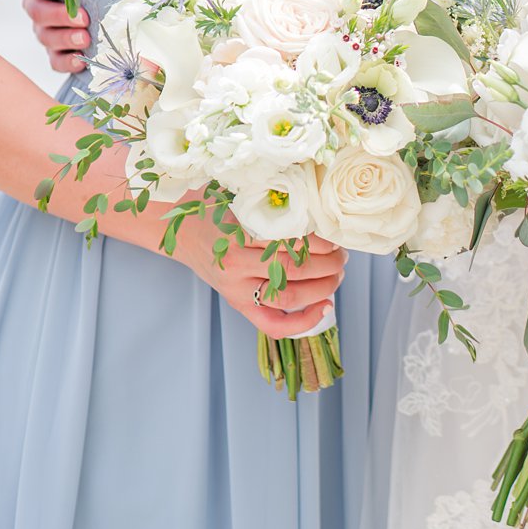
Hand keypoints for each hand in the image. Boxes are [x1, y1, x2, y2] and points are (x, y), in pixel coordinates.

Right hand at [19, 0, 89, 73]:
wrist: (105, 2)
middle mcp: (37, 4)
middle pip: (37, 11)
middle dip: (60, 15)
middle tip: (83, 17)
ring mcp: (44, 29)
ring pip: (45, 36)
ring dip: (65, 38)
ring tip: (85, 38)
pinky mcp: (56, 51)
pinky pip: (55, 60)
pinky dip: (67, 62)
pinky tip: (81, 61)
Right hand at [179, 219, 347, 337]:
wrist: (185, 233)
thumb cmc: (220, 214)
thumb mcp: (242, 203)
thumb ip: (274, 212)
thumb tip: (323, 216)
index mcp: (237, 233)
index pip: (289, 242)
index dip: (320, 243)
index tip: (334, 238)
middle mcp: (236, 263)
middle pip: (292, 270)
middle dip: (328, 264)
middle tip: (342, 256)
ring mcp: (237, 289)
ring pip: (288, 296)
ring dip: (323, 287)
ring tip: (338, 274)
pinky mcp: (239, 305)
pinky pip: (273, 325)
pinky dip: (303, 322)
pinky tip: (325, 307)